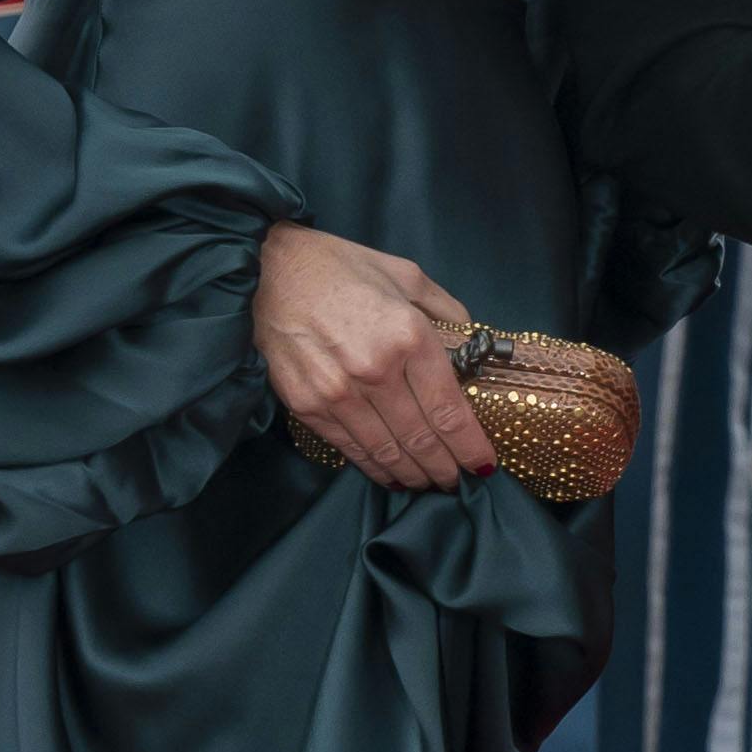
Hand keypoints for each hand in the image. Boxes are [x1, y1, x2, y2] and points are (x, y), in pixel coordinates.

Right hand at [251, 226, 493, 491]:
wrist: (268, 270)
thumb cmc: (340, 268)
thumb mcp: (405, 274)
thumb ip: (444, 308)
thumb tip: (471, 340)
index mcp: (408, 337)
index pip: (449, 410)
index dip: (470, 445)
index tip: (483, 464)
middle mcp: (377, 371)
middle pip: (421, 439)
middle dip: (444, 468)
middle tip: (457, 482)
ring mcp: (339, 393)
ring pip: (387, 451)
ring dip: (412, 475)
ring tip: (428, 483)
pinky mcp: (308, 405)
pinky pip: (350, 448)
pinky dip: (375, 467)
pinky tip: (390, 475)